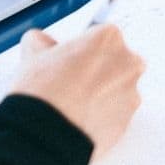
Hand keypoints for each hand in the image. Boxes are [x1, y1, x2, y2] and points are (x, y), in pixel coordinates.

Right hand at [10, 24, 144, 159]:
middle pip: (114, 60)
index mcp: (109, 38)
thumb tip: (44, 44)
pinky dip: (99, 112)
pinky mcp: (128, 122)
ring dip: (98, 91)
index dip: (80, 45)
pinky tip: (76, 114)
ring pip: (115, 87)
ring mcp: (131, 95)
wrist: (47, 130)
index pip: (99, 34)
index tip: (69, 54)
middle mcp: (127, 64)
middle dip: (95, 66)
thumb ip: (43, 40)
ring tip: (69, 99)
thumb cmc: (44, 88)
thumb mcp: (33, 48)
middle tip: (68, 75)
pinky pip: (114, 112)